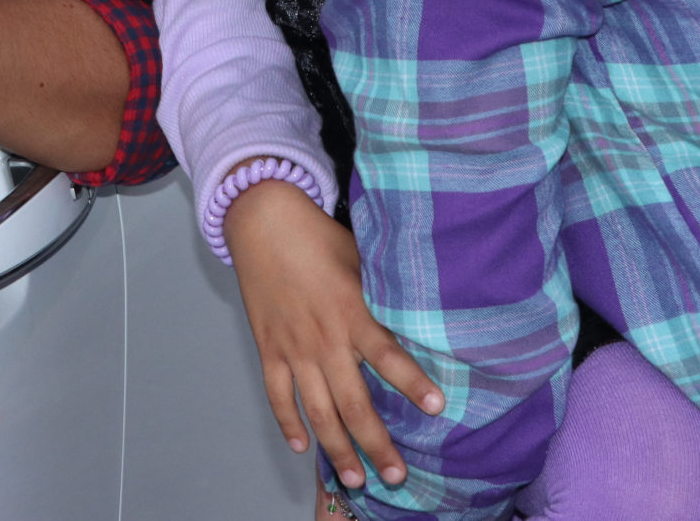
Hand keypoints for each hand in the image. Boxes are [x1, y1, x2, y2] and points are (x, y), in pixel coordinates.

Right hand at [224, 180, 442, 492]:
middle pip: (353, 402)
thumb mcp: (362, 258)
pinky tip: (302, 446)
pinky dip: (288, 423)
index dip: (412, 382)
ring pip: (317, 410)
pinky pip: (278, 395)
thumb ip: (386, 293)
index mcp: (351, 312)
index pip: (387, 355)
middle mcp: (324, 338)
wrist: (263, 221)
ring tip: (355, 478)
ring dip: (336, 448)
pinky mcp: (268, 348)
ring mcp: (293, 348)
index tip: (436, 407)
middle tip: (396, 476)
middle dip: (376, 444)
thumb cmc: (318, 237)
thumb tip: (424, 312)